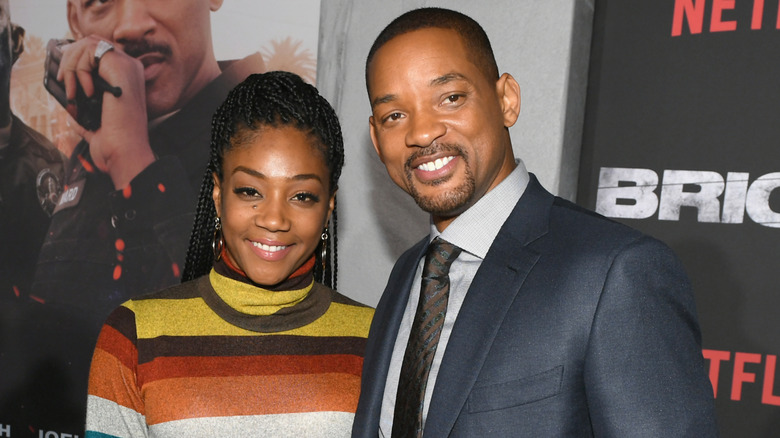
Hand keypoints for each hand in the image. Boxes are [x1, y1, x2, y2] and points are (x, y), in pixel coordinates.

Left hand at [57, 35, 155, 189]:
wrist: (124, 151)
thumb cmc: (115, 143)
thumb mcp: (96, 125)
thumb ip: (86, 116)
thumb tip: (71, 112)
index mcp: (128, 80)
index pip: (98, 53)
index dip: (78, 61)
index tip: (66, 81)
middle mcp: (131, 69)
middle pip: (92, 43)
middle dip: (71, 59)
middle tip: (64, 82)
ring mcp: (128, 66)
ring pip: (88, 44)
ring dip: (71, 64)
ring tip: (71, 89)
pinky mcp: (120, 67)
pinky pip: (90, 51)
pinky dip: (78, 69)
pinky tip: (83, 91)